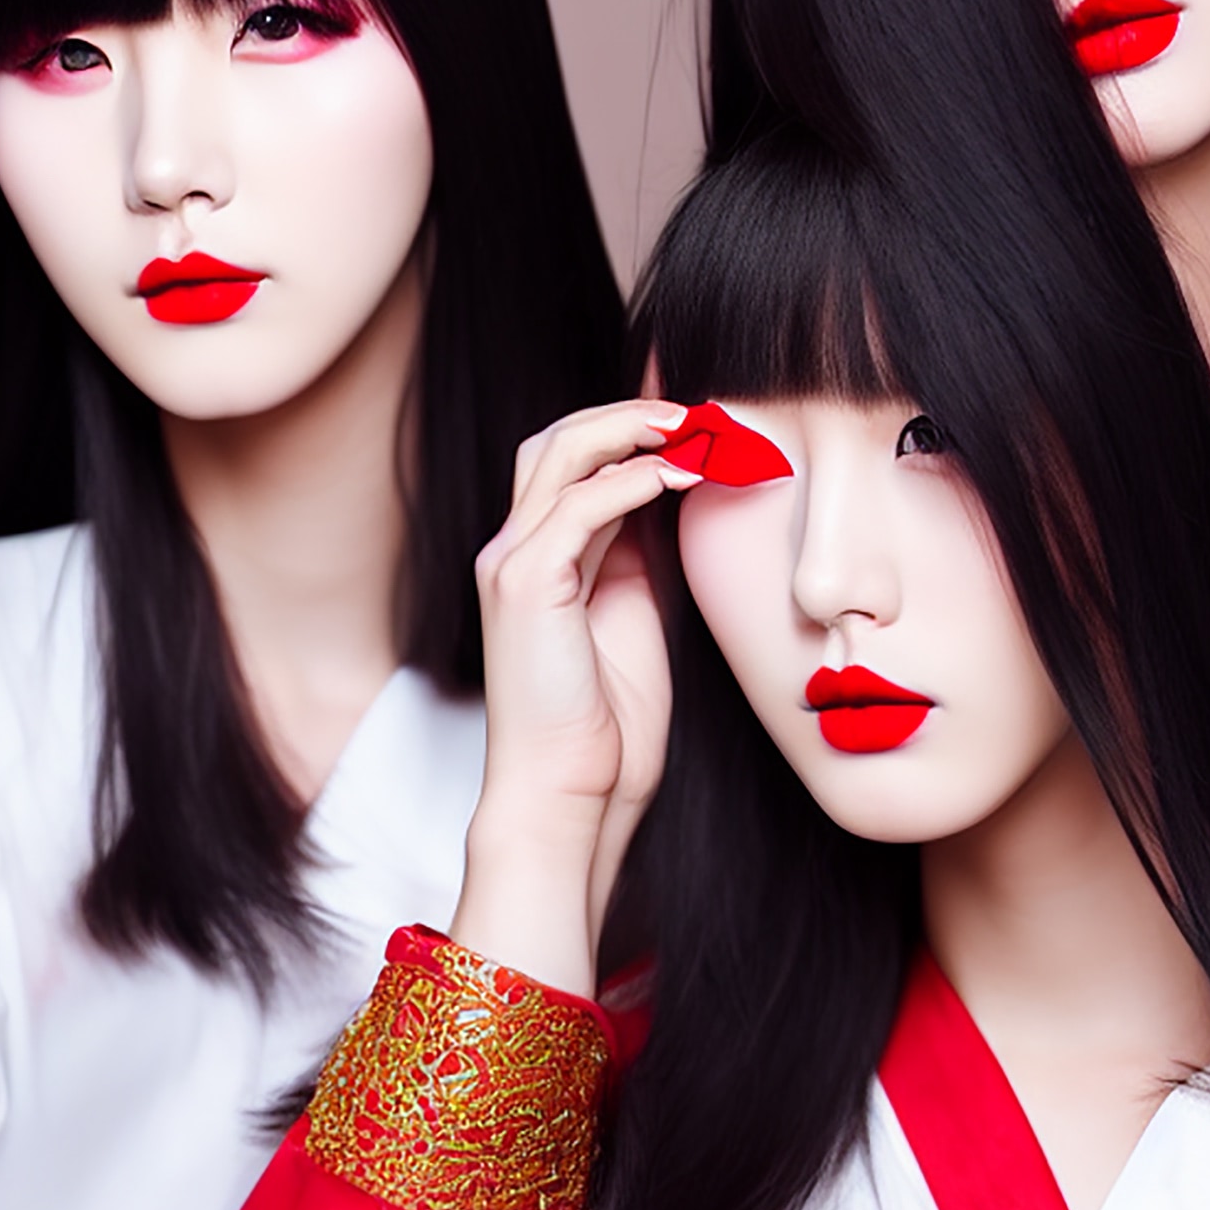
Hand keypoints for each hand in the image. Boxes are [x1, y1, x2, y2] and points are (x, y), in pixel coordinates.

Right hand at [452, 401, 692, 989]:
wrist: (568, 795)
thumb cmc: (604, 725)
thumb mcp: (632, 617)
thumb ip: (638, 556)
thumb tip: (675, 496)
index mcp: (537, 559)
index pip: (570, 461)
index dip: (628, 430)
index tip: (697, 424)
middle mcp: (512, 551)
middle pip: (555, 441)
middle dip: (627, 414)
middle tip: (697, 414)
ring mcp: (512, 565)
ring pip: (561, 455)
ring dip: (632, 430)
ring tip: (693, 429)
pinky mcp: (526, 587)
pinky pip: (580, 506)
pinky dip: (632, 480)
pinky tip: (680, 477)